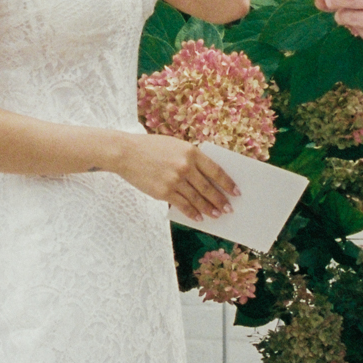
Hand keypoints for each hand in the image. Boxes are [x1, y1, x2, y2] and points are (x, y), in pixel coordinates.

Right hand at [114, 132, 238, 219]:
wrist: (127, 153)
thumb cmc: (152, 148)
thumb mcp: (176, 145)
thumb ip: (192, 158)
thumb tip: (208, 178)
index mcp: (191, 152)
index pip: (216, 171)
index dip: (227, 183)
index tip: (236, 192)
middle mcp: (185, 166)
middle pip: (208, 187)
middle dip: (220, 200)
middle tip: (228, 208)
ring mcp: (174, 180)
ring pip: (197, 199)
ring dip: (209, 209)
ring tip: (217, 215)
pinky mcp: (163, 192)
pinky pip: (183, 205)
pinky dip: (192, 213)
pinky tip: (199, 217)